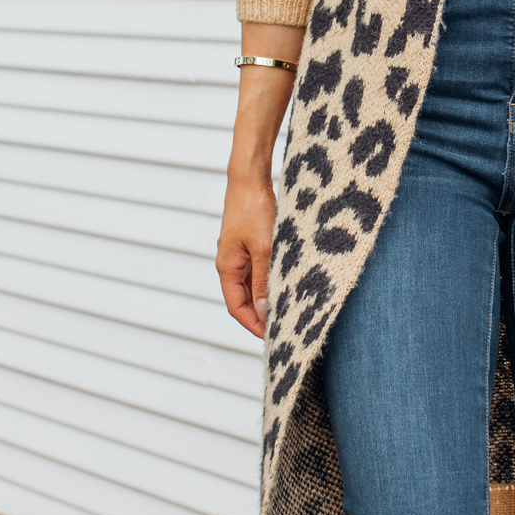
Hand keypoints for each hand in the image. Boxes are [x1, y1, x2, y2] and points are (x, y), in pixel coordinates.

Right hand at [216, 173, 276, 338]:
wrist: (250, 178)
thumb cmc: (253, 209)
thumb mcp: (263, 249)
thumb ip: (264, 281)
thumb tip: (264, 311)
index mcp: (227, 267)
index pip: (237, 307)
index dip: (253, 325)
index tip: (272, 337)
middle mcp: (230, 263)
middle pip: (244, 299)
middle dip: (261, 316)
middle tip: (284, 327)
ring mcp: (239, 254)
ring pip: (253, 285)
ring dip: (268, 298)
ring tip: (288, 309)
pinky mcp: (250, 244)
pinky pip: (259, 270)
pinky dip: (271, 281)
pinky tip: (287, 285)